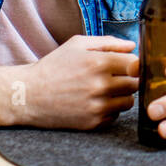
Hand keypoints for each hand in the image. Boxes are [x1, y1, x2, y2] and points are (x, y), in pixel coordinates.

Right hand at [17, 35, 138, 129]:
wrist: (29, 94)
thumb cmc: (54, 66)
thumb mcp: (78, 45)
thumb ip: (108, 42)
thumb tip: (133, 46)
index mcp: (99, 62)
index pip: (136, 64)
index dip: (133, 63)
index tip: (126, 64)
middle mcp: (100, 85)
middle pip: (135, 83)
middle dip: (128, 79)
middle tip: (115, 77)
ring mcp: (97, 106)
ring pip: (129, 101)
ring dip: (122, 95)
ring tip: (104, 89)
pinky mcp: (93, 123)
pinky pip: (115, 115)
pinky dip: (110, 109)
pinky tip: (95, 102)